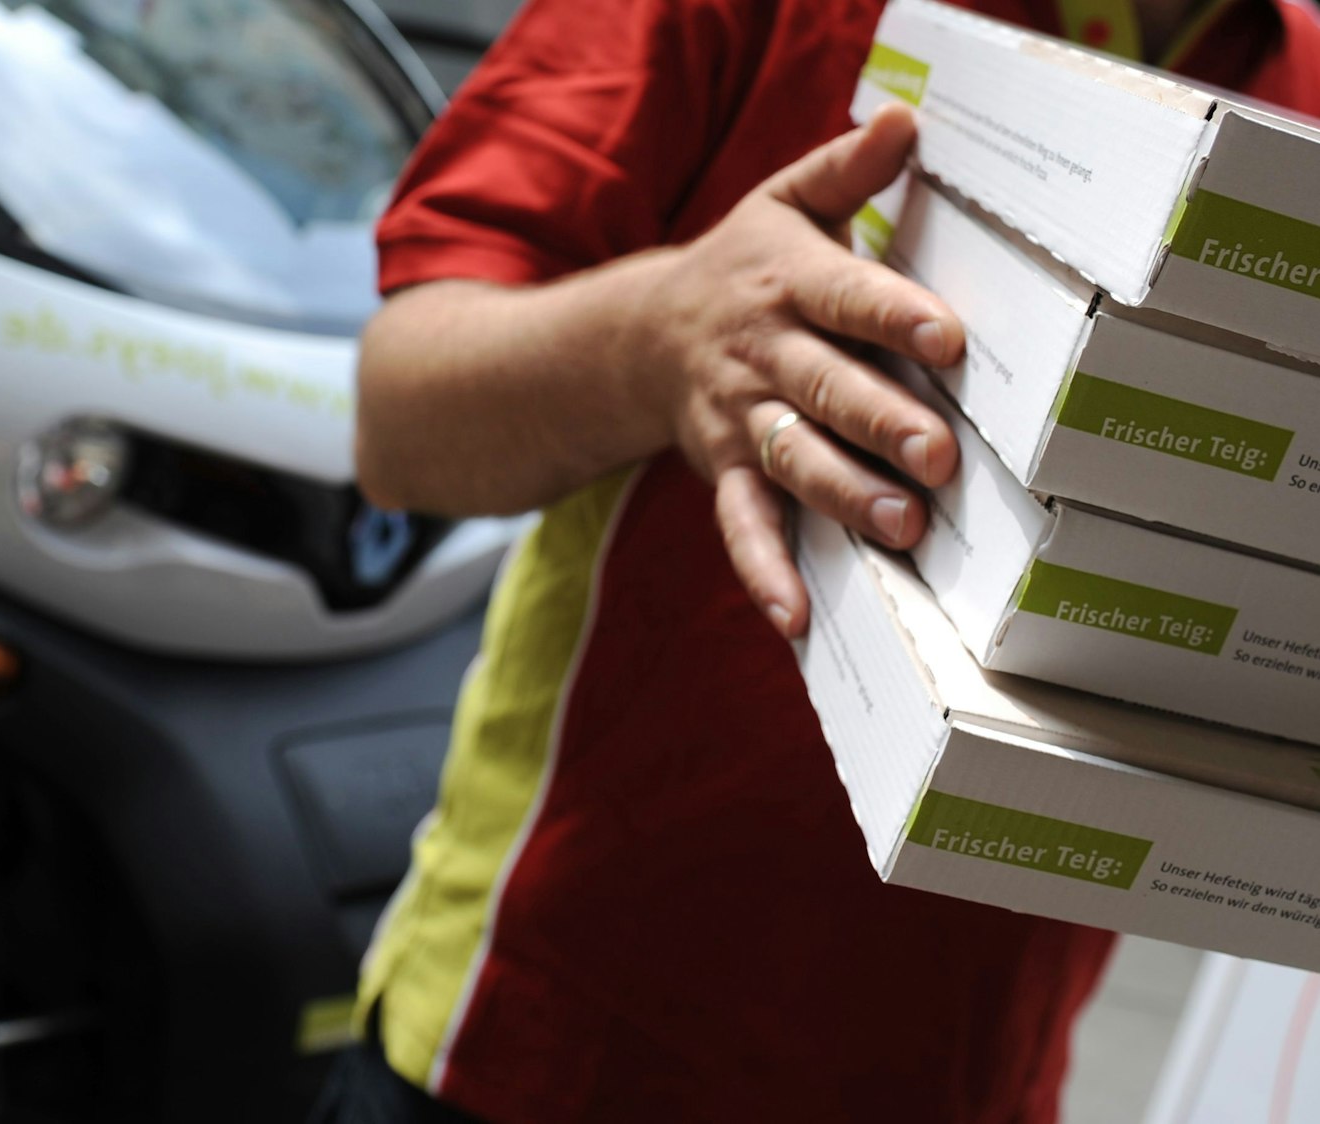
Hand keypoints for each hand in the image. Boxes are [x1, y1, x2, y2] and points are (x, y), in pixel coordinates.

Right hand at [637, 103, 963, 638]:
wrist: (638, 336)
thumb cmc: (740, 267)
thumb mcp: (785, 205)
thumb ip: (848, 169)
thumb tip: (907, 119)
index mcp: (788, 283)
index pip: (847, 296)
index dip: (894, 316)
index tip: (948, 339)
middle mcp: (764, 355)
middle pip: (825, 387)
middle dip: (880, 421)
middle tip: (938, 455)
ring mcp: (741, 420)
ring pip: (793, 459)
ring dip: (842, 494)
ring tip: (898, 526)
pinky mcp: (725, 470)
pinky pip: (741, 525)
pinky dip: (763, 571)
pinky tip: (795, 617)